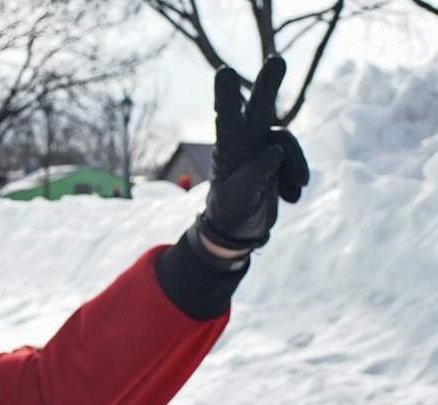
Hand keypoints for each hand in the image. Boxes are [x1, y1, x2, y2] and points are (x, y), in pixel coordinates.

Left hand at [195, 56, 308, 252]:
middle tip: (276, 60)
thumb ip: (253, 175)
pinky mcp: (279, 158)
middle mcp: (246, 140)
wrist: (238, 228)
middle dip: (268, 85)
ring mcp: (264, 147)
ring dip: (296, 165)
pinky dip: (296, 179)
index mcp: (229, 148)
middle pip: (259, 108)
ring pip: (287, 142)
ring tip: (295, 188)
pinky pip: (295, 160)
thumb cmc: (230, 210)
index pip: (227, 118)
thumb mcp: (238, 198)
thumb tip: (275, 150)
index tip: (224, 72)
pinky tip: (289, 196)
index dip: (226, 95)